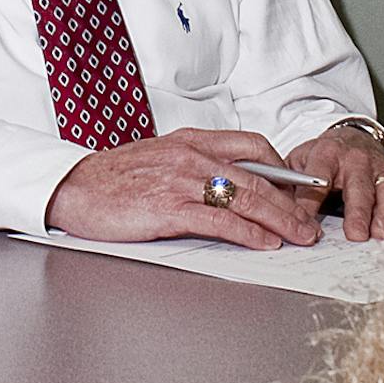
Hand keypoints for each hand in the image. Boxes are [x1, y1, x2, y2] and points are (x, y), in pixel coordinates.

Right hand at [45, 129, 323, 249]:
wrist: (72, 187)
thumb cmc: (114, 179)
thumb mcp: (160, 159)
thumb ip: (196, 166)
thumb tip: (232, 185)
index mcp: (191, 140)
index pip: (252, 146)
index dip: (282, 169)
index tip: (299, 190)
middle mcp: (191, 156)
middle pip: (257, 176)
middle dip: (291, 201)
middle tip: (311, 222)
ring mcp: (180, 181)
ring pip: (245, 197)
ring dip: (280, 219)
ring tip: (300, 236)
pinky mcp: (167, 209)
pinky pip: (218, 220)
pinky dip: (248, 232)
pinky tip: (264, 243)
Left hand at [290, 125, 383, 240]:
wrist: (352, 137)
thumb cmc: (324, 156)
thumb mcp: (300, 160)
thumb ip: (288, 182)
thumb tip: (276, 208)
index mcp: (327, 153)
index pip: (318, 176)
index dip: (311, 199)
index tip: (306, 219)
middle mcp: (357, 160)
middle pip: (358, 186)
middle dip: (358, 212)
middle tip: (356, 234)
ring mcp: (380, 168)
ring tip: (381, 233)